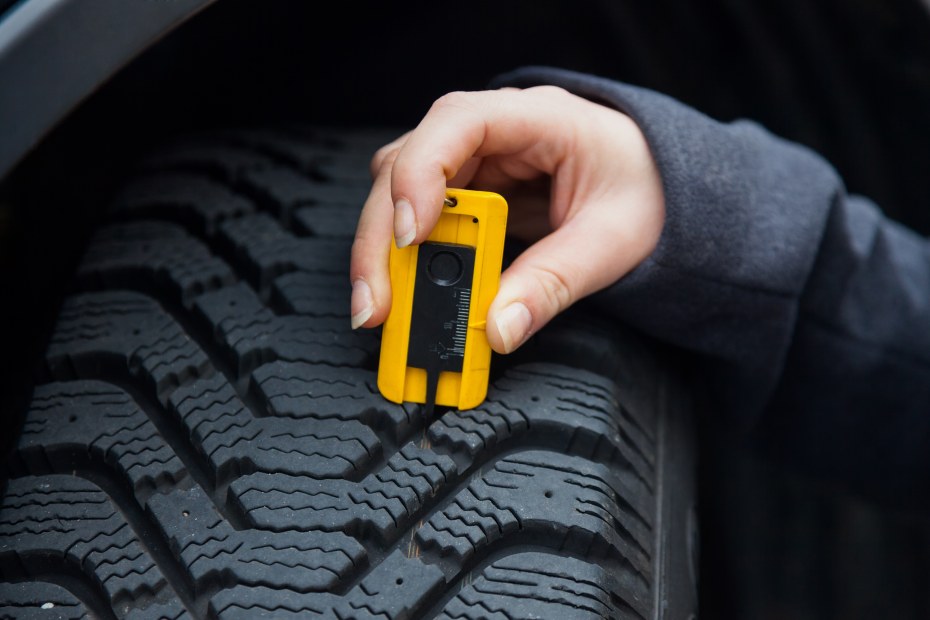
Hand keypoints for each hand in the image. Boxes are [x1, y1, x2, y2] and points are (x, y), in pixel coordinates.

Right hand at [349, 85, 664, 353]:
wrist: (663, 189)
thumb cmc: (645, 194)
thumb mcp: (611, 243)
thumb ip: (553, 283)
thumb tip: (497, 328)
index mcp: (536, 117)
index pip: (457, 122)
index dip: (421, 174)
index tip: (410, 235)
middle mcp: (493, 132)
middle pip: (408, 165)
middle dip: (383, 236)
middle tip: (376, 302)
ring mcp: (475, 162)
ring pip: (400, 194)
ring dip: (384, 252)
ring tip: (382, 309)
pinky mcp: (468, 195)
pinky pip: (422, 222)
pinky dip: (406, 261)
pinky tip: (404, 296)